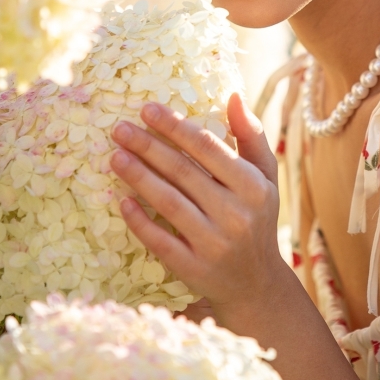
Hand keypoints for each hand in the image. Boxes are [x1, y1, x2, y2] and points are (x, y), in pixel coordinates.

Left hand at [110, 94, 286, 315]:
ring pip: (168, 202)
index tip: (147, 109)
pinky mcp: (193, 268)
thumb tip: (232, 95)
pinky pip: (160, 240)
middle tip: (120, 128)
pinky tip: (121, 200)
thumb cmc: (256, 216)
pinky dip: (139, 220)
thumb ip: (251, 135)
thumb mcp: (264, 176)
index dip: (175, 126)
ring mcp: (214, 243)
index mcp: (253, 186)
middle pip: (183, 171)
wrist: (256, 283)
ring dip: (138, 177)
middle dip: (148, 146)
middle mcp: (236, 214)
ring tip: (115, 156)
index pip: (207, 147)